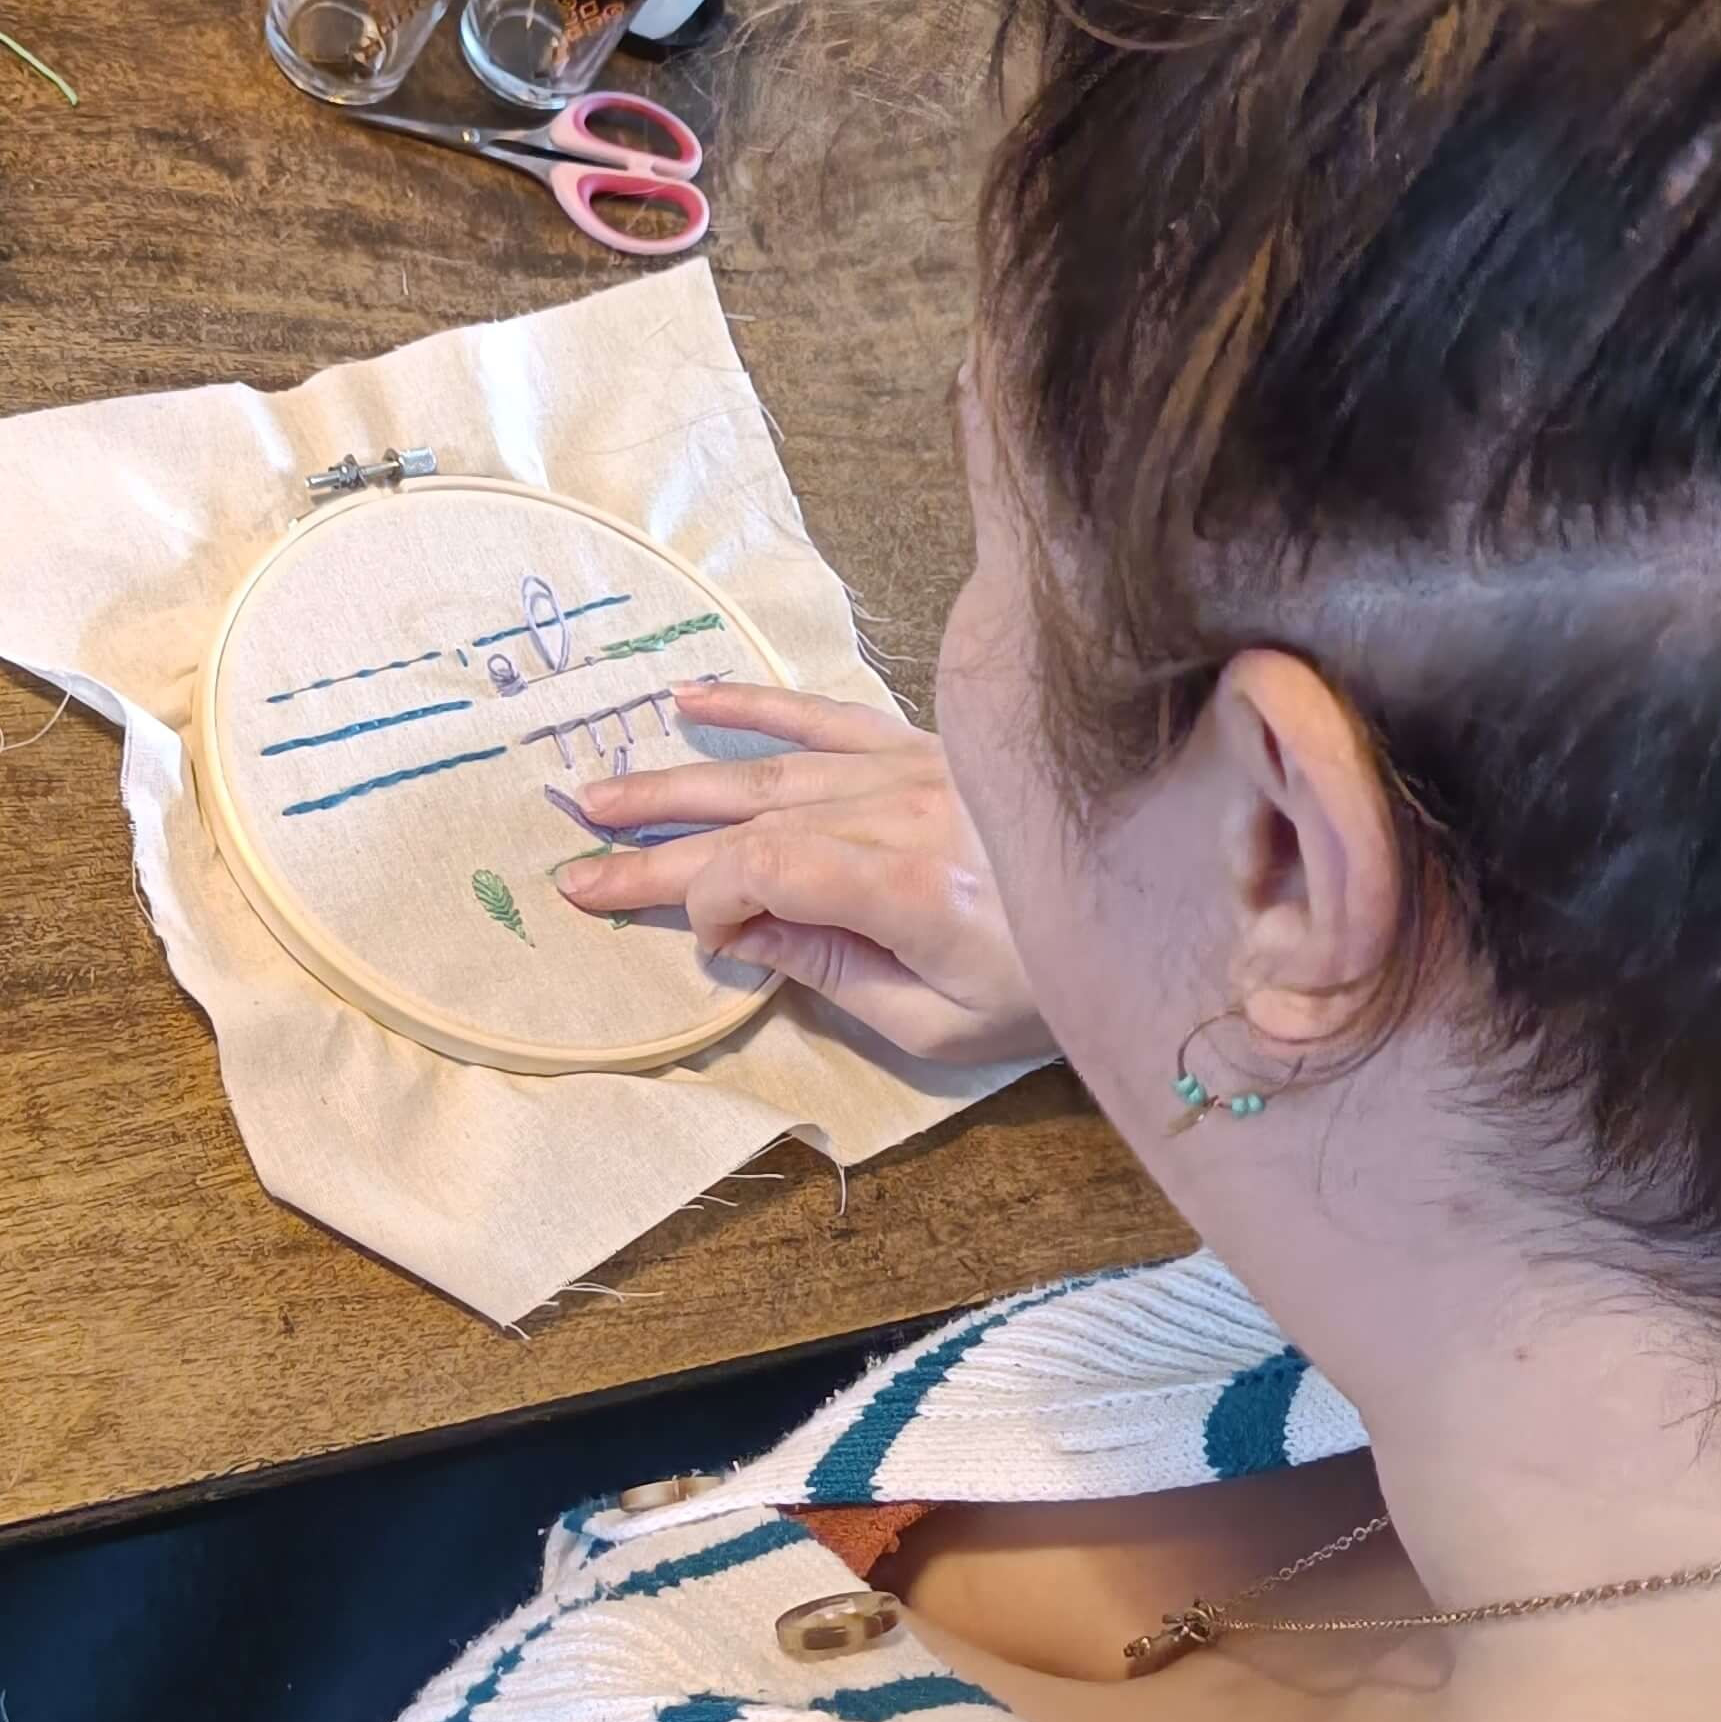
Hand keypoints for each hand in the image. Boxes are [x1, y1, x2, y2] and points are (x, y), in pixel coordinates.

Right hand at [556, 684, 1050, 1068]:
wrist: (1146, 914)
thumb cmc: (1045, 990)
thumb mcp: (937, 1023)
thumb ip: (831, 973)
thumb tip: (738, 933)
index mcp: (911, 886)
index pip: (769, 869)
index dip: (712, 901)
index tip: (706, 945)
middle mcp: (906, 810)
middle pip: (753, 817)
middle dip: (657, 841)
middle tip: (574, 862)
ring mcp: (917, 767)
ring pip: (775, 767)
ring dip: (680, 778)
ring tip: (601, 793)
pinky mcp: (927, 747)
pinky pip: (829, 716)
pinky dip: (757, 706)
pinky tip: (691, 698)